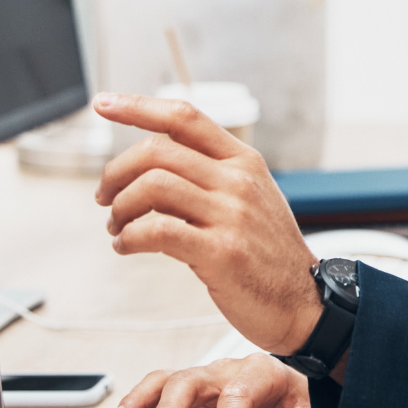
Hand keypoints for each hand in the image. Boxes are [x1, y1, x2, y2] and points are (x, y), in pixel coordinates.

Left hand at [94, 93, 320, 352]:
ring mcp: (231, 215)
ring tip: (117, 227)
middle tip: (105, 196)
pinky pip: (156, 231)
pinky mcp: (221, 252)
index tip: (105, 104)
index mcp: (244, 162)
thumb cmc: (269, 255)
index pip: (185, 117)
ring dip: (120, 208)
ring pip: (152, 186)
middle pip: (157, 151)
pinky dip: (129, 238)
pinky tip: (127, 247)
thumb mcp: (251, 199)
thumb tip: (150, 168)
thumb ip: (209, 177)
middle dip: (115, 172)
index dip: (138, 107)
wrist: (303, 303)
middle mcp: (238, 181)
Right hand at [108, 355, 338, 407]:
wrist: (293, 398)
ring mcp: (205, 383)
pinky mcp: (188, 398)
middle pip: (193, 379)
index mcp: (263, 374)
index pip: (240, 393)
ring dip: (142, 401)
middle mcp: (228, 372)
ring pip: (168, 381)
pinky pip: (156, 394)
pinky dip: (136, 407)